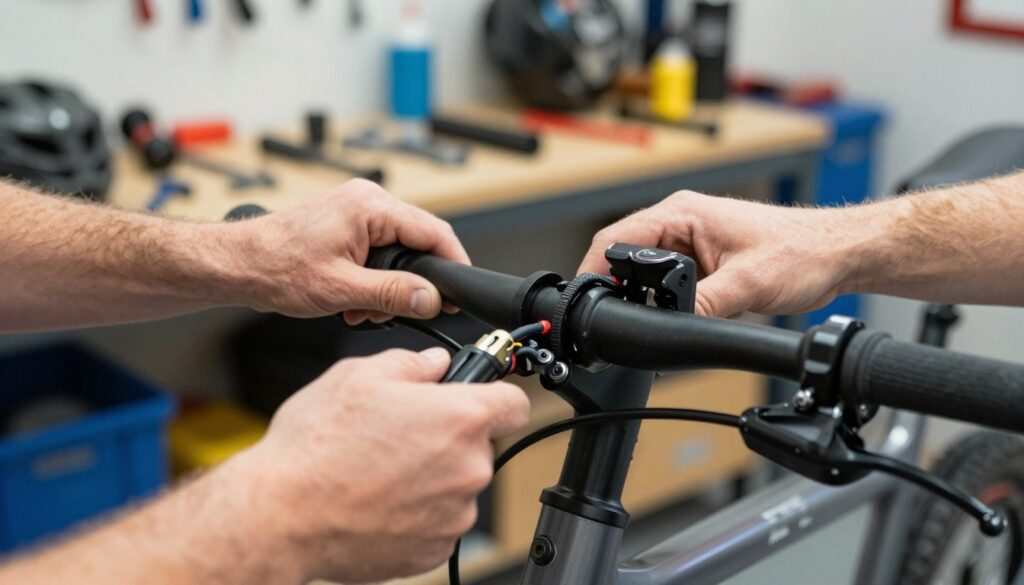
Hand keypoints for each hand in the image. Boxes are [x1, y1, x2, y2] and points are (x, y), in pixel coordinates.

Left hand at [225, 179, 469, 323]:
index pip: (434, 231)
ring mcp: (355, 210)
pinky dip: (372, 279)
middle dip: (410, 283)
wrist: (238, 264)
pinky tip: (355, 300)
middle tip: (399, 311)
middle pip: (417, 242)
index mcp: (370, 206)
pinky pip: (377, 251)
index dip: (453, 264)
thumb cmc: (275, 267)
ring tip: (364, 309)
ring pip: (396, 251)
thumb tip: (431, 298)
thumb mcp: (342, 289)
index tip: (460, 293)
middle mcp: (366, 201)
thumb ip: (393, 294)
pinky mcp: (346, 224)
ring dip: (388, 286)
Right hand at [238, 348, 529, 582]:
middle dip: (448, 437)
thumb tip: (434, 364)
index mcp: (460, 419)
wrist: (282, 515)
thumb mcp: (358, 376)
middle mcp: (468, 469)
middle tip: (399, 435)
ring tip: (379, 470)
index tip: (480, 398)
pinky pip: (438, 521)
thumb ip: (410, 364)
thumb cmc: (316, 447)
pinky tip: (377, 500)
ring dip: (432, 477)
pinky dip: (417, 512)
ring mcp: (454, 514)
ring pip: (457, 485)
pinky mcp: (434, 549)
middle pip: (479, 445)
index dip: (496, 395)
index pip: (515, 402)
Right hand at [578, 191, 855, 316]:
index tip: (590, 296)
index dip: (595, 267)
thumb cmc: (802, 252)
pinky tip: (660, 314)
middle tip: (610, 314)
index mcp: (682, 212)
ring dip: (636, 292)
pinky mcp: (699, 260)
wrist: (835, 255)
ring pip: (642, 269)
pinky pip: (664, 280)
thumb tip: (671, 326)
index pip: (617, 237)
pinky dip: (658, 298)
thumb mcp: (747, 283)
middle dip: (612, 284)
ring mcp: (689, 241)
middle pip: (623, 253)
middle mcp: (680, 222)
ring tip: (633, 316)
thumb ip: (703, 305)